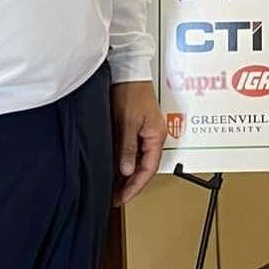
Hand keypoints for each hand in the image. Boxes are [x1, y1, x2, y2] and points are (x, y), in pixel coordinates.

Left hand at [111, 80, 165, 205]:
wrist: (129, 70)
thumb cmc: (131, 92)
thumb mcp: (128, 121)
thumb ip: (128, 147)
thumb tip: (127, 170)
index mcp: (156, 136)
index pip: (149, 168)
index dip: (135, 186)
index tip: (122, 198)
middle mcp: (153, 136)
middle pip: (145, 166)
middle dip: (131, 184)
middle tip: (115, 197)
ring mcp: (145, 132)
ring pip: (138, 160)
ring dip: (127, 174)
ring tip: (112, 188)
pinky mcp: (136, 127)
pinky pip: (133, 150)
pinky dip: (124, 162)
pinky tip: (113, 168)